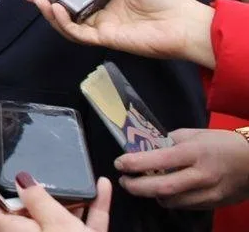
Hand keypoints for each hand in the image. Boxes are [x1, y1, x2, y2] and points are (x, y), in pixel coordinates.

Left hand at [0, 173, 110, 231]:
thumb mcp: (56, 223)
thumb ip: (38, 199)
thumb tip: (21, 180)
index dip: (0, 194)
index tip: (10, 176)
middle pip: (32, 214)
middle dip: (45, 193)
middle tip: (50, 174)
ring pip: (61, 219)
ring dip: (73, 199)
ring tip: (79, 179)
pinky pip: (83, 226)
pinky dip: (92, 208)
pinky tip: (102, 189)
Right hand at [24, 0, 215, 68]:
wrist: (186, 24)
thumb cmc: (170, 2)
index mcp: (111, 4)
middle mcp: (103, 18)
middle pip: (68, 12)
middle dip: (48, 2)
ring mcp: (103, 30)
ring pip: (68, 24)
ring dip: (50, 13)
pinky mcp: (105, 39)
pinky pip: (78, 33)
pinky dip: (64, 22)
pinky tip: (56, 8)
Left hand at [115, 128, 248, 208]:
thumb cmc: (221, 143)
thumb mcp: (194, 134)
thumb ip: (170, 142)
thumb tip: (147, 147)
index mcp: (194, 152)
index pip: (158, 160)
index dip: (135, 163)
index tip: (119, 163)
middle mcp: (201, 175)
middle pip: (161, 188)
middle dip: (136, 187)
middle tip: (124, 181)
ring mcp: (208, 193)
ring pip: (171, 201)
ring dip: (152, 195)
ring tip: (141, 185)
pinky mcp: (213, 204)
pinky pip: (184, 206)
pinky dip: (169, 199)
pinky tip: (163, 191)